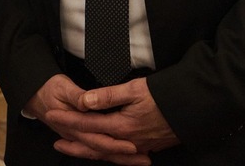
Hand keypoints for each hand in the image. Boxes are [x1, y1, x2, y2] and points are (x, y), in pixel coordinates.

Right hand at [27, 74, 147, 164]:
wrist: (33, 94)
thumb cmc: (48, 89)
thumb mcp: (62, 87)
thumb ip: (77, 96)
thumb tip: (87, 102)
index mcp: (73, 125)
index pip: (97, 138)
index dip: (115, 143)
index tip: (133, 146)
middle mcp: (76, 135)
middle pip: (102, 150)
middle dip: (123, 156)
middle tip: (145, 159)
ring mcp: (77, 137)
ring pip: (100, 152)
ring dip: (119, 158)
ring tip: (140, 160)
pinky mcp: (79, 135)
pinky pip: (96, 148)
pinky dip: (110, 153)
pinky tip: (122, 155)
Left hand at [46, 77, 177, 160]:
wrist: (192, 108)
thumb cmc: (164, 95)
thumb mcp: (135, 89)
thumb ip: (107, 96)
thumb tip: (84, 102)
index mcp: (121, 125)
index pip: (87, 123)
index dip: (68, 119)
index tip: (52, 114)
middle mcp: (128, 140)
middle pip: (94, 145)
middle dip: (74, 143)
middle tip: (56, 141)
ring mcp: (138, 147)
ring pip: (107, 153)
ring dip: (88, 151)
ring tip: (73, 148)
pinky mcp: (147, 147)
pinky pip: (120, 155)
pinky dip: (107, 154)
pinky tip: (102, 152)